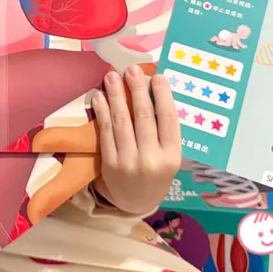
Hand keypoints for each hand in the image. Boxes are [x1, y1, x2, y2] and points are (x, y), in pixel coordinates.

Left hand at [90, 66, 181, 215]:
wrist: (136, 202)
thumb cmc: (157, 172)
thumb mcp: (169, 155)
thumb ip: (164, 130)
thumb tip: (153, 90)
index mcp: (172, 156)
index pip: (168, 119)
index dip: (163, 95)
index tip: (157, 76)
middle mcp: (152, 159)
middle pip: (143, 117)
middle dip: (136, 89)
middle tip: (131, 69)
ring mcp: (129, 162)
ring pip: (122, 121)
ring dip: (116, 95)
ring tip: (112, 76)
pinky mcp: (110, 164)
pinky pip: (106, 132)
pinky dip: (102, 112)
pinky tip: (100, 96)